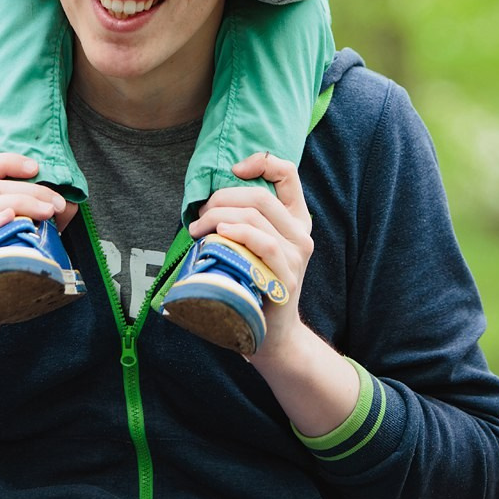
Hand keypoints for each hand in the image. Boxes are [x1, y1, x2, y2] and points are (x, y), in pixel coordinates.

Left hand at [189, 152, 312, 360]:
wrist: (271, 336)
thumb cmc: (254, 283)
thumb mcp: (253, 244)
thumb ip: (245, 218)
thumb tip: (210, 196)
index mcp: (295, 219)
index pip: (288, 174)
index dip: (261, 162)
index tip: (234, 170)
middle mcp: (300, 234)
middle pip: (261, 196)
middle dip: (223, 197)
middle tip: (200, 213)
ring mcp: (296, 256)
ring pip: (257, 217)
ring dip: (219, 216)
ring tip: (198, 228)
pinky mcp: (286, 278)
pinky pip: (263, 244)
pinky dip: (239, 233)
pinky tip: (220, 233)